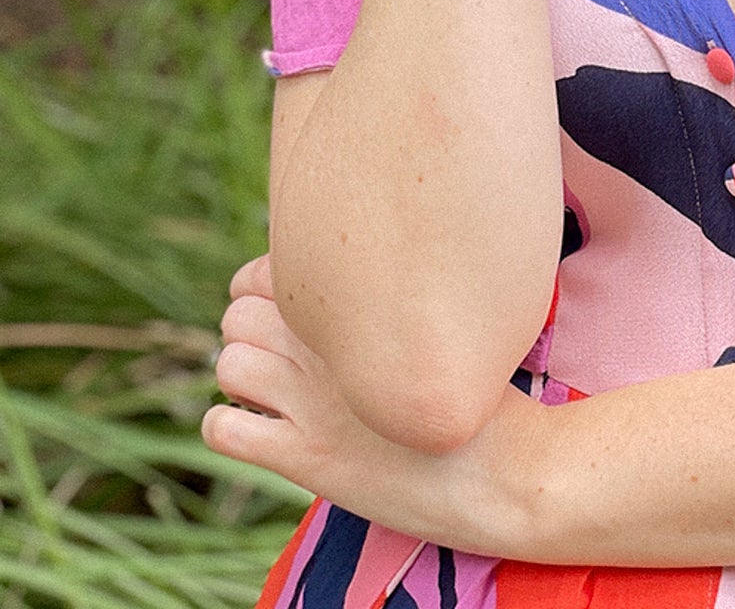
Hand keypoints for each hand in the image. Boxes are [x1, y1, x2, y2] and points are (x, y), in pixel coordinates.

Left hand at [201, 255, 514, 550]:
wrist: (506, 465)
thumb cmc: (489, 389)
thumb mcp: (450, 319)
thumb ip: (394, 297)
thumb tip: (359, 282)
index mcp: (360, 302)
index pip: (265, 272)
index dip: (265, 289)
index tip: (288, 310)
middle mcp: (328, 342)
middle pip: (238, 313)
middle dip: (248, 329)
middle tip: (280, 354)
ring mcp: (311, 400)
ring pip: (228, 364)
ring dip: (240, 376)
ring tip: (272, 392)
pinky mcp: (305, 456)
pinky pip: (224, 429)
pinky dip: (228, 425)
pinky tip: (261, 431)